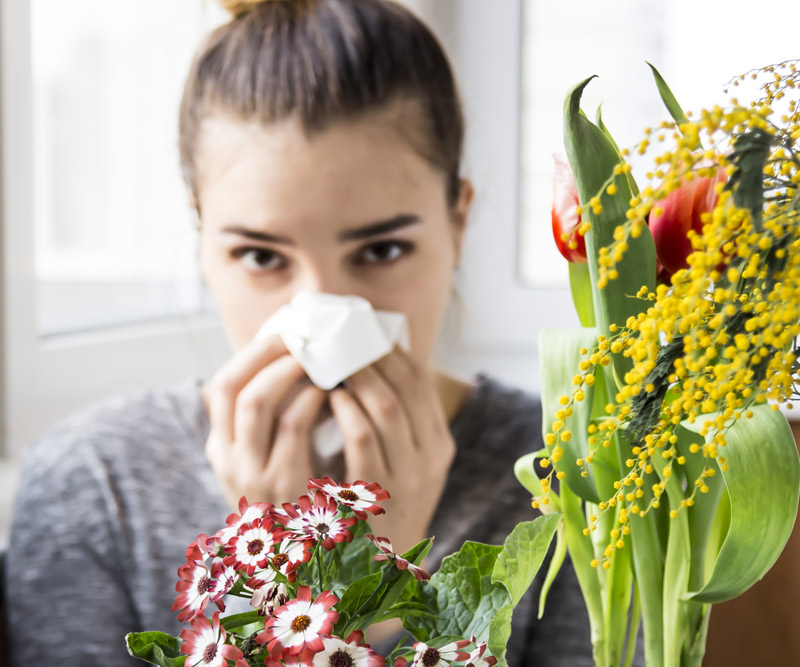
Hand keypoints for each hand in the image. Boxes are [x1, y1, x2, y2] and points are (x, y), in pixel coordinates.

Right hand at [201, 334, 327, 509]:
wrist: (311, 564)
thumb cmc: (301, 498)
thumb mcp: (271, 461)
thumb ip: (274, 421)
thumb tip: (297, 361)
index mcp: (223, 451)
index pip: (220, 388)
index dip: (251, 354)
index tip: (282, 332)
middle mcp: (229, 462)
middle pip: (236, 388)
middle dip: (271, 354)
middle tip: (304, 337)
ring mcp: (253, 476)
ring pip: (258, 402)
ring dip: (291, 371)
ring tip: (319, 358)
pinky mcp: (285, 487)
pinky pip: (293, 428)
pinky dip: (311, 401)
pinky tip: (332, 392)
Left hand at [329, 345, 455, 555]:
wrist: (372, 573)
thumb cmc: (375, 505)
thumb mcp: (398, 462)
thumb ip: (389, 420)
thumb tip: (363, 361)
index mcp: (438, 444)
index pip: (421, 382)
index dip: (391, 351)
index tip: (362, 331)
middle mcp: (431, 460)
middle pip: (406, 389)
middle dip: (370, 358)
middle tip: (338, 338)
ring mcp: (408, 479)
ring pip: (388, 408)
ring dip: (356, 378)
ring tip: (330, 362)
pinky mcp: (378, 497)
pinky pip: (364, 440)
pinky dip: (347, 411)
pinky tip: (329, 398)